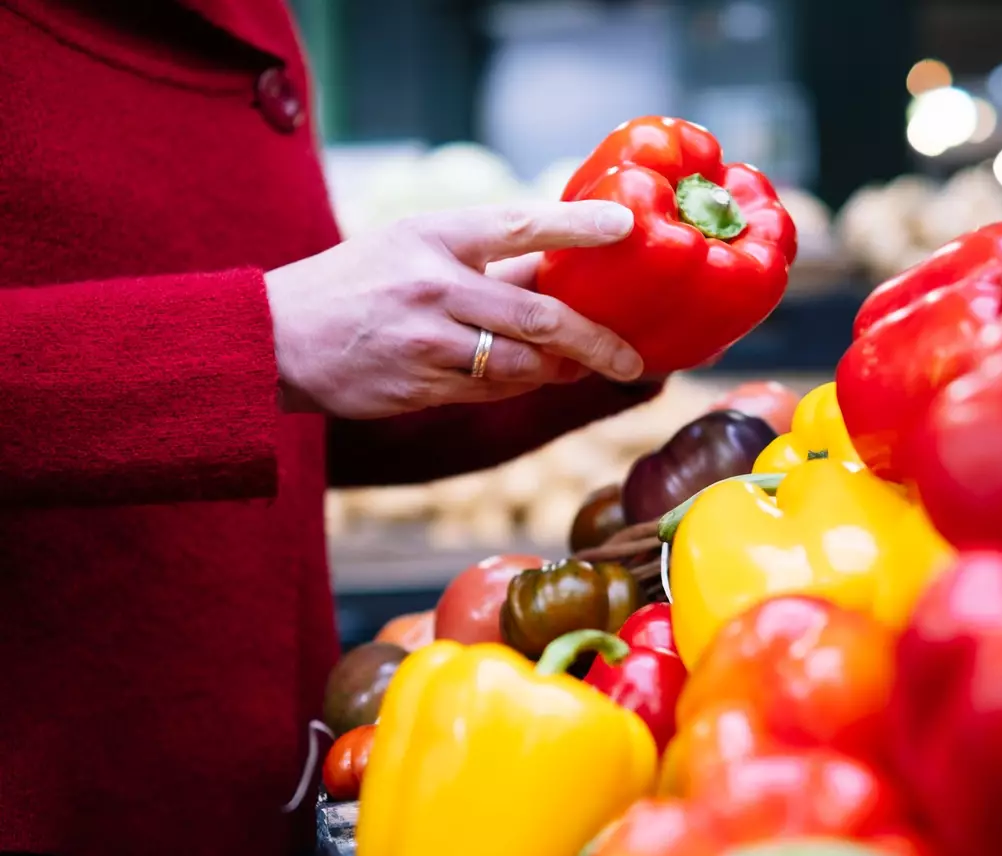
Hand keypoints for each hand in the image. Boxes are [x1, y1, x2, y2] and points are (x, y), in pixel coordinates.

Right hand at [266, 200, 643, 418]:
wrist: (275, 338)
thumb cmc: (354, 283)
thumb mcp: (408, 245)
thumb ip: (479, 256)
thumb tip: (558, 268)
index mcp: (433, 234)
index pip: (519, 224)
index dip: (578, 227)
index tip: (625, 228)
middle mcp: (433, 284)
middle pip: (540, 317)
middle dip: (596, 342)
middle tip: (631, 356)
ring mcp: (426, 341)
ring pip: (523, 364)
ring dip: (560, 369)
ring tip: (580, 365)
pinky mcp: (420, 386)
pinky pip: (492, 390)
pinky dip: (520, 384)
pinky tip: (530, 377)